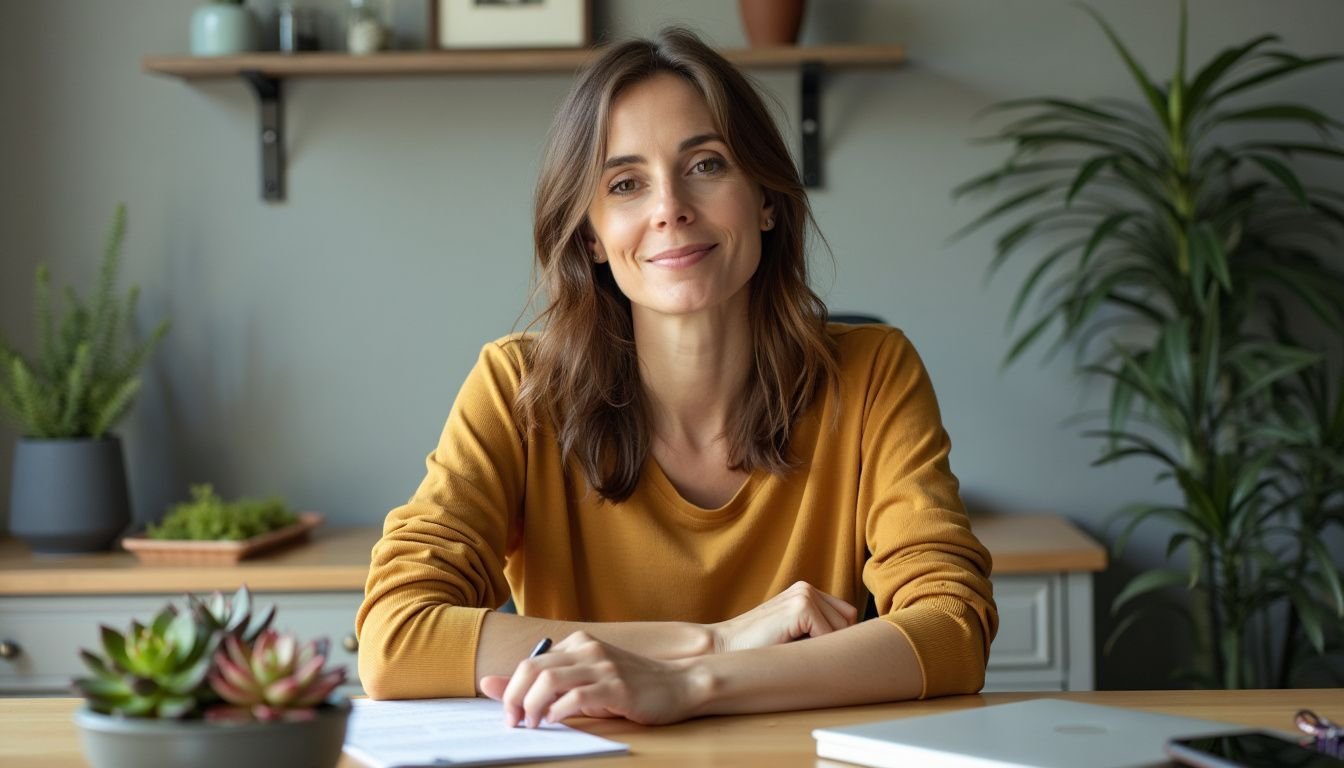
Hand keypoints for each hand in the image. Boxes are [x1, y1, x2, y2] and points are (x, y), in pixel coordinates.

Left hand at [479, 632, 702, 726]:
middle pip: (532, 668)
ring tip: (532, 723)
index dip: (510, 689)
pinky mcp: (617, 687)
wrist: (678, 685)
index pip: (530, 662)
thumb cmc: (629, 686)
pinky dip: (559, 711)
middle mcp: (588, 649)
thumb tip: (491, 685)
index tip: (508, 713)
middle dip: (513, 697)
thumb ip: (545, 683)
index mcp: (578, 643)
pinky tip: (556, 721)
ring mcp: (603, 666)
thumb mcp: (585, 680)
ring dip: (532, 705)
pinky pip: (577, 696)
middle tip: (512, 721)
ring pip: (550, 680)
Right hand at [709, 581, 858, 652]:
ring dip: (823, 647)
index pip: (846, 617)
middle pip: (849, 622)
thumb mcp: (791, 634)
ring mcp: (804, 594)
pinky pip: (829, 636)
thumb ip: (816, 630)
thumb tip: (857, 647)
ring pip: (842, 630)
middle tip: (804, 654)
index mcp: (805, 592)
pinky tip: (791, 651)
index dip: (836, 639)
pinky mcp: (801, 606)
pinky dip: (815, 651)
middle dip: (834, 643)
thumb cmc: (755, 649)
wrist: (722, 648)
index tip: (820, 655)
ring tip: (794, 651)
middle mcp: (806, 588)